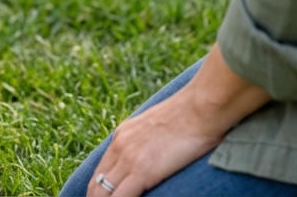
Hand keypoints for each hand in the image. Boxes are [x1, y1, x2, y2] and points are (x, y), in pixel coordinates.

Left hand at [87, 46, 269, 195]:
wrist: (200, 108)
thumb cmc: (189, 118)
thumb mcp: (157, 128)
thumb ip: (147, 144)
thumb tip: (153, 160)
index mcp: (122, 136)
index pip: (100, 172)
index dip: (98, 192)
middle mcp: (119, 146)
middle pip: (97, 184)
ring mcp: (128, 158)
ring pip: (103, 194)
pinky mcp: (142, 171)